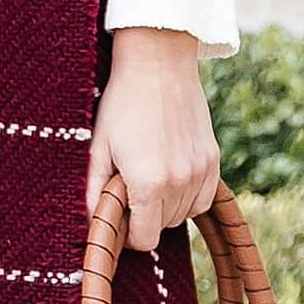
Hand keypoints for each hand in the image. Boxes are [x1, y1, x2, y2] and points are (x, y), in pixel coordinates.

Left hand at [86, 27, 220, 251]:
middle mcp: (179, 182)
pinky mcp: (213, 158)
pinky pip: (204, 199)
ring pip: (184, 215)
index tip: (120, 222)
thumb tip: (91, 224)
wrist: (158, 63)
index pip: (145, 239)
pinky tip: (172, 179)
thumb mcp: (99, 147)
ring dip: (167, 208)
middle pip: (164, 228)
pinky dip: (189, 197)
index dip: (129, 237)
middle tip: (130, 192)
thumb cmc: (122, 104)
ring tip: (150, 180)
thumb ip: (93, 192)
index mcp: (147, 184)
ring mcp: (200, 170)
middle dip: (145, 218)